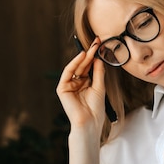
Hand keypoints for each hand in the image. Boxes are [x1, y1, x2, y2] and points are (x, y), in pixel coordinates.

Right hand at [58, 37, 106, 163]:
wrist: (89, 122)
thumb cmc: (96, 108)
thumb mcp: (99, 87)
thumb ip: (98, 72)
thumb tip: (98, 58)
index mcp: (85, 84)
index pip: (89, 67)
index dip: (94, 56)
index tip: (100, 44)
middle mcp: (76, 83)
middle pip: (83, 65)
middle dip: (89, 53)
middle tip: (96, 41)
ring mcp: (69, 85)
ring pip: (76, 67)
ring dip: (84, 56)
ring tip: (92, 47)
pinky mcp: (62, 88)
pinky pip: (68, 73)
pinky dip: (74, 63)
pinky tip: (82, 56)